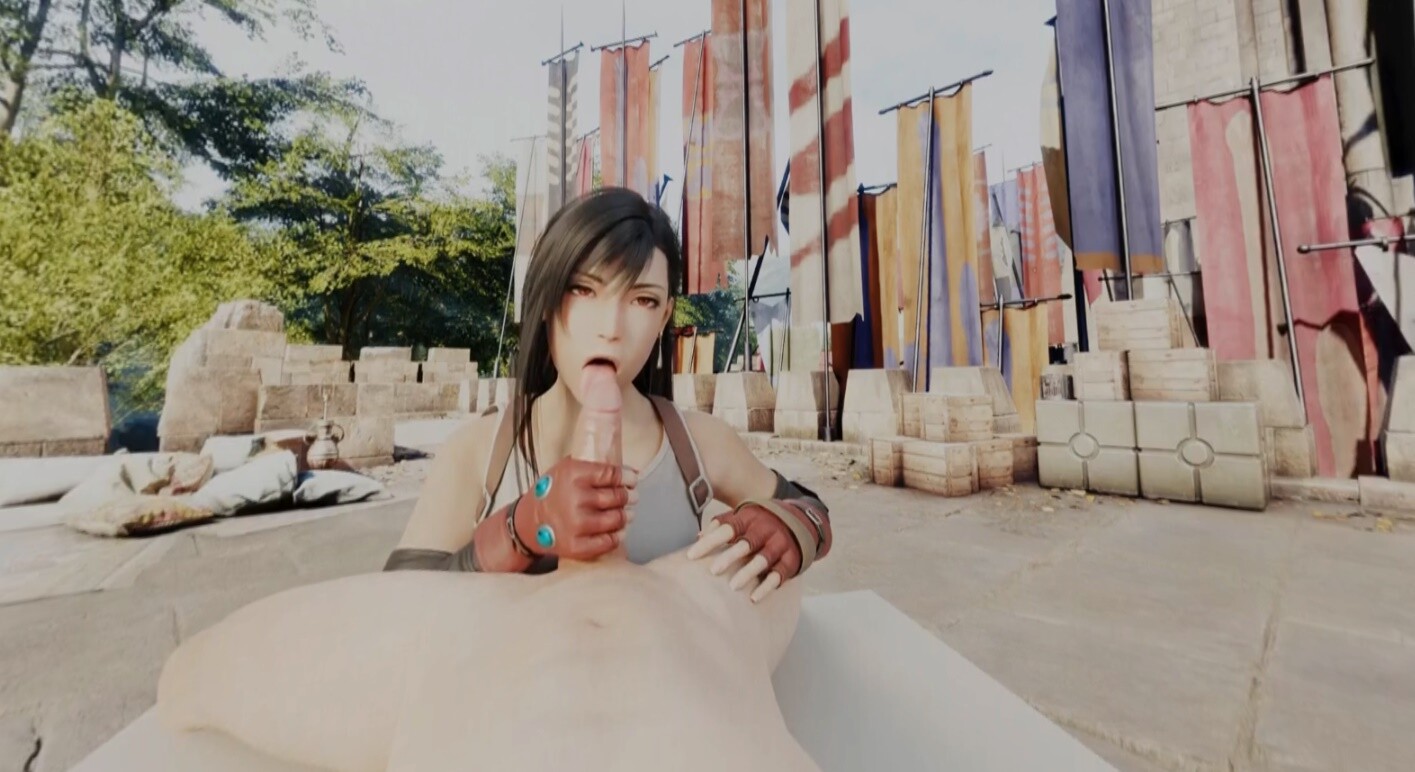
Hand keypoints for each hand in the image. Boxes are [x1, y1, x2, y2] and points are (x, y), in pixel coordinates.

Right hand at [514, 458, 638, 561]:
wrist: (529, 522)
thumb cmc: (553, 493)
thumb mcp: (566, 470)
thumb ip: (593, 468)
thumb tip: (628, 472)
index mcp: (573, 474)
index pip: (612, 474)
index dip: (628, 478)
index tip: (633, 480)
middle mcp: (575, 498)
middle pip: (617, 496)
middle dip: (628, 496)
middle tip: (631, 497)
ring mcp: (576, 524)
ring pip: (617, 519)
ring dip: (625, 516)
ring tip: (626, 514)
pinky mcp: (576, 546)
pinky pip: (609, 541)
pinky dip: (618, 536)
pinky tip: (618, 531)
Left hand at [686, 503, 802, 602]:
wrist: (802, 520)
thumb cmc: (760, 522)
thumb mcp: (744, 516)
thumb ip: (722, 524)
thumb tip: (697, 537)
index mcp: (750, 518)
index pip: (727, 528)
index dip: (709, 542)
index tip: (691, 556)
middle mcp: (766, 530)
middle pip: (746, 543)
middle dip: (730, 557)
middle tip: (713, 570)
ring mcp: (780, 544)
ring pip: (764, 560)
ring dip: (748, 572)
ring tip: (733, 586)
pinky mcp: (791, 560)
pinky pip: (780, 575)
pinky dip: (767, 587)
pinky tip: (754, 597)